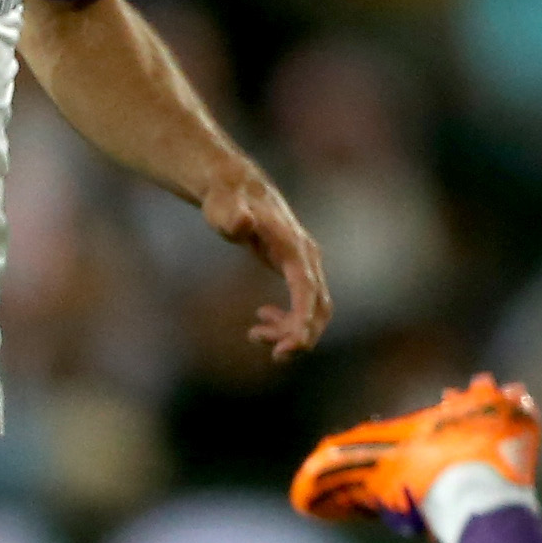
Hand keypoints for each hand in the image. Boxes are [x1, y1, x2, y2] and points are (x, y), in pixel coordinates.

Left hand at [204, 171, 329, 358]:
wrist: (234, 187)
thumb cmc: (225, 199)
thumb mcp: (222, 207)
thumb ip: (231, 215)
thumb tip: (242, 222)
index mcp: (293, 248)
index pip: (307, 290)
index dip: (304, 320)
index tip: (293, 347)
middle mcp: (307, 257)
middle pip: (319, 306)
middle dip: (302, 335)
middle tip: (275, 355)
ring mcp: (305, 264)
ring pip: (314, 309)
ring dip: (291, 331)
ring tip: (254, 334)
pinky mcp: (298, 270)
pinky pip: (304, 304)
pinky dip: (288, 320)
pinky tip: (261, 318)